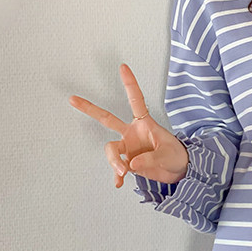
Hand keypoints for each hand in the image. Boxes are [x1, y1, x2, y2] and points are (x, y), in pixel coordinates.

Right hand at [68, 63, 189, 188]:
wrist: (179, 171)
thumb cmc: (177, 155)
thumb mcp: (168, 155)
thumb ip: (150, 159)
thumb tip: (131, 164)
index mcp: (144, 123)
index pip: (135, 100)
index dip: (129, 84)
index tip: (123, 67)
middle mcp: (132, 133)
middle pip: (106, 119)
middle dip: (90, 109)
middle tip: (72, 99)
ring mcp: (128, 148)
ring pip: (111, 150)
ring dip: (114, 162)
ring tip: (123, 171)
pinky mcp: (128, 162)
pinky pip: (117, 169)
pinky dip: (117, 176)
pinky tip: (119, 183)